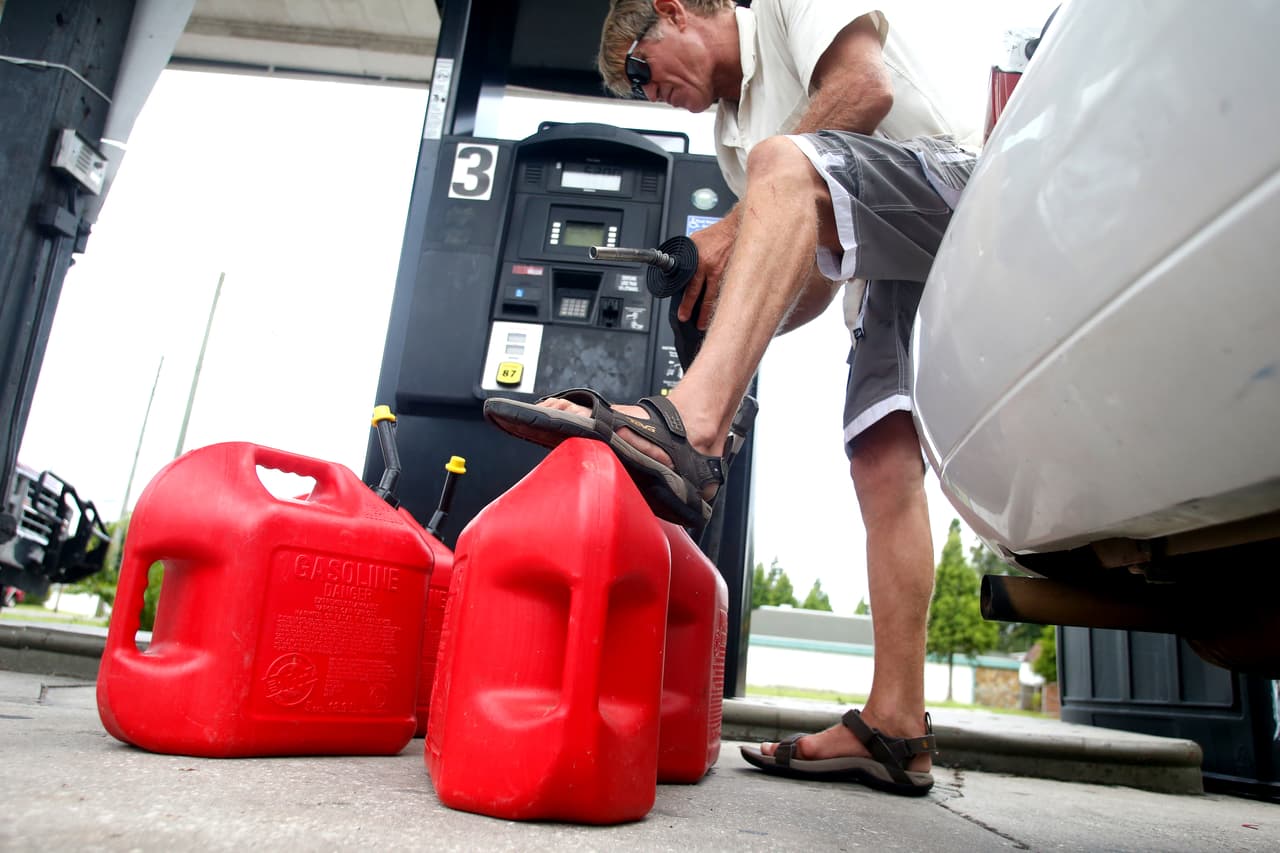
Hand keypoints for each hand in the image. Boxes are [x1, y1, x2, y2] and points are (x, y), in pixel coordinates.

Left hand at [680, 213, 736, 329]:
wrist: (737, 228)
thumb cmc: (715, 234)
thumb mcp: (694, 242)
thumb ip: (687, 257)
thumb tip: (677, 267)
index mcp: (700, 261)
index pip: (691, 288)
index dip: (687, 304)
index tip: (683, 315)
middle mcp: (713, 269)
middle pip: (705, 297)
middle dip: (699, 313)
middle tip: (695, 324)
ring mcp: (727, 273)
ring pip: (718, 297)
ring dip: (711, 311)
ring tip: (706, 322)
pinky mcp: (736, 274)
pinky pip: (728, 292)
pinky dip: (724, 302)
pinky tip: (721, 310)